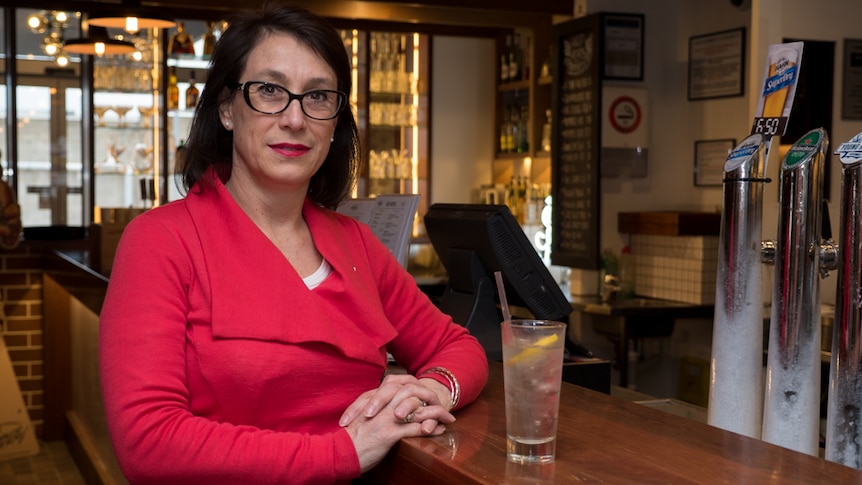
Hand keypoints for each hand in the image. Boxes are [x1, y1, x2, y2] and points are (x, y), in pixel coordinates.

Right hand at [339, 373, 455, 471]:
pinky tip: (438, 430)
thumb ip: (374, 410)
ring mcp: (386, 418)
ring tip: (447, 418)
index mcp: (374, 400)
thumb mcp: (361, 418)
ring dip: (435, 413)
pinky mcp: (389, 433)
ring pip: (417, 408)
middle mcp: (381, 406)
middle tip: (443, 406)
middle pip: (412, 392)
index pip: (400, 384)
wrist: (338, 452)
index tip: (427, 397)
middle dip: (431, 398)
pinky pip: (415, 427)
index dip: (417, 389)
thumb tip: (389, 411)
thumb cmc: (349, 439)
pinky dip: (429, 428)